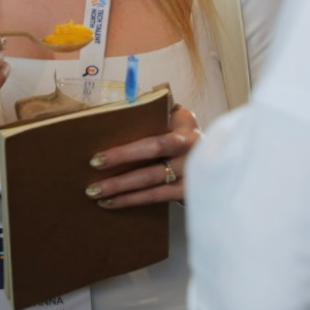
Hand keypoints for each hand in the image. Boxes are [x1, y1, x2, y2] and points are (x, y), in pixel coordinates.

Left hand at [85, 103, 201, 208]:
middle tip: (93, 171)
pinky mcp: (188, 191)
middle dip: (120, 166)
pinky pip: (156, 197)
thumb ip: (152, 109)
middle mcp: (192, 147)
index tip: (98, 157)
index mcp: (185, 124)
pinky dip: (132, 200)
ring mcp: (192, 172)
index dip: (126, 151)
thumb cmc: (182, 131)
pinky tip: (112, 203)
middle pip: (152, 160)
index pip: (155, 141)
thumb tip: (120, 107)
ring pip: (151, 182)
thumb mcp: (174, 114)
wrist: (216, 155)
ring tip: (95, 193)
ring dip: (121, 189)